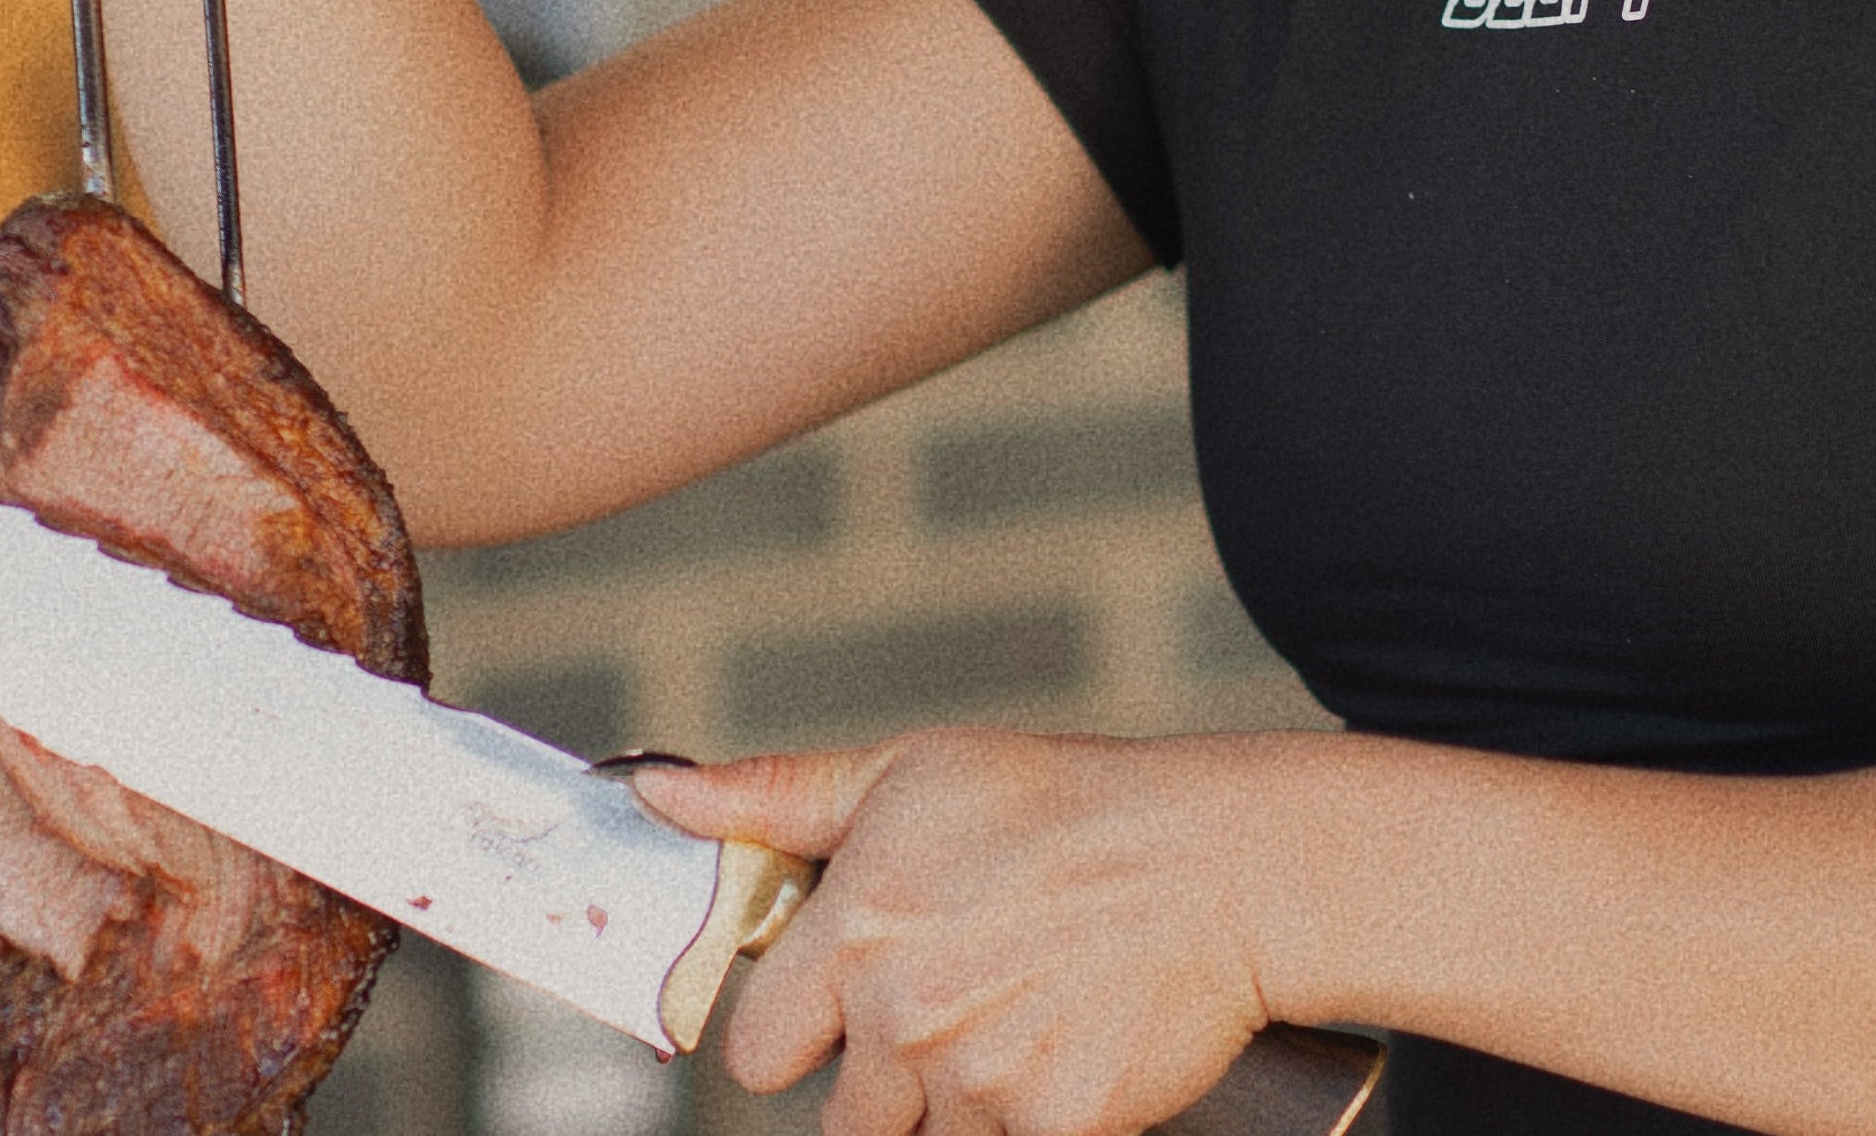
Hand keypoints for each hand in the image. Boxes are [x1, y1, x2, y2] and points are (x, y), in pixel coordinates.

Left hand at [634, 729, 1279, 1135]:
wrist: (1222, 865)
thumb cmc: (1066, 806)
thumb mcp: (911, 774)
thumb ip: (774, 797)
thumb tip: (654, 793)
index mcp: (853, 927)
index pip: (753, 1053)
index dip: (797, 1032)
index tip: (845, 1005)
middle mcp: (901, 1011)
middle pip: (841, 1118)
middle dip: (886, 1078)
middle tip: (961, 1000)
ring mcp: (977, 1078)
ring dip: (959, 1103)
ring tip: (1019, 1013)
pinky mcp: (1050, 1128)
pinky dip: (1032, 1118)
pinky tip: (1066, 1046)